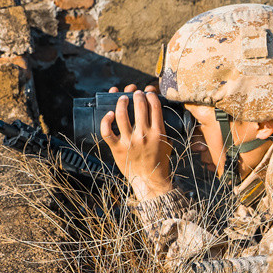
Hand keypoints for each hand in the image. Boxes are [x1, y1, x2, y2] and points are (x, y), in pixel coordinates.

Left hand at [99, 85, 173, 201]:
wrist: (150, 180)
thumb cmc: (159, 161)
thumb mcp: (167, 142)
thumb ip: (162, 127)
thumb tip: (157, 110)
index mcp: (158, 132)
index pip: (155, 105)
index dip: (151, 95)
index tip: (148, 92)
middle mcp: (144, 135)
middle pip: (139, 106)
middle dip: (137, 95)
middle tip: (136, 93)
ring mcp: (129, 141)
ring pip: (122, 115)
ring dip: (121, 102)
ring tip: (122, 98)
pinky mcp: (117, 148)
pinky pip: (107, 131)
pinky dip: (106, 120)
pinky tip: (109, 114)